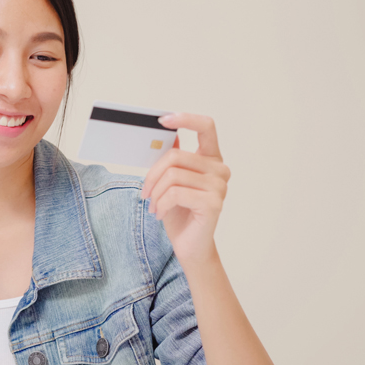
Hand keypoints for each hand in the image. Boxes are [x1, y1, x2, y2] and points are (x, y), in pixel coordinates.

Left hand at [142, 113, 230, 266]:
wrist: (190, 246)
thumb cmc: (180, 213)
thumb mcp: (171, 182)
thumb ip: (172, 159)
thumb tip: (166, 134)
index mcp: (211, 159)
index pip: (207, 126)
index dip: (186, 119)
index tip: (162, 120)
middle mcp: (220, 170)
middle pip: (176, 155)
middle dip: (152, 174)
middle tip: (145, 192)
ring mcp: (219, 186)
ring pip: (172, 175)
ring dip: (155, 192)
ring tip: (153, 205)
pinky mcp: (213, 203)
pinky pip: (175, 193)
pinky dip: (160, 204)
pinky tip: (160, 214)